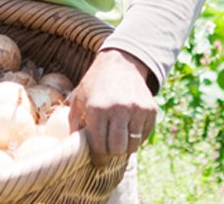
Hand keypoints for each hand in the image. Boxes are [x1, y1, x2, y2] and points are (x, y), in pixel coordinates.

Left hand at [67, 48, 156, 165]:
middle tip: (108, 149)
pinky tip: (128, 126)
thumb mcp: (79, 98)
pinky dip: (136, 137)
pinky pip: (144, 136)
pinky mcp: (150, 110)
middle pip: (117, 150)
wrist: (120, 63)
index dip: (98, 157)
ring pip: (132, 146)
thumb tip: (73, 146)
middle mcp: (118, 109)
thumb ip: (74, 122)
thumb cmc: (96, 83)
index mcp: (97, 108)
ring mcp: (136, 110)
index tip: (98, 160)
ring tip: (118, 137)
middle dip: (111, 153)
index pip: (99, 147)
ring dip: (125, 146)